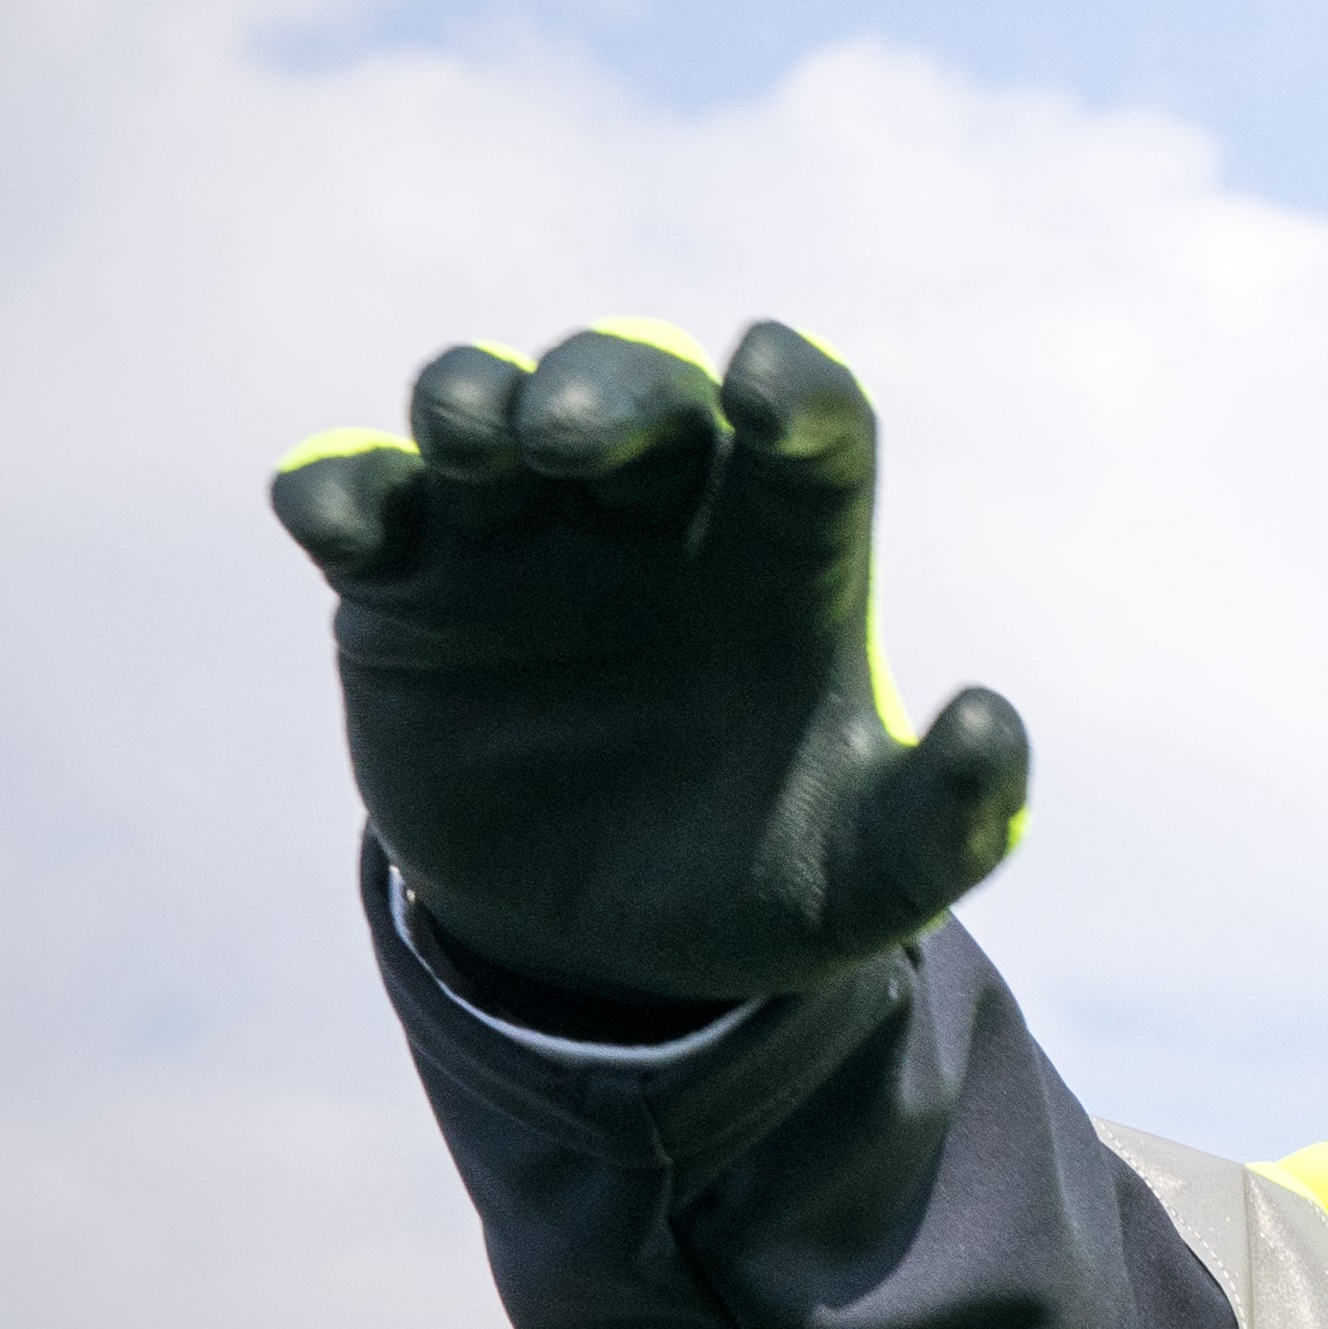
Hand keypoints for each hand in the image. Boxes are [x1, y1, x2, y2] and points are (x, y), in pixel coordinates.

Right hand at [271, 319, 1028, 1002]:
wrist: (607, 949)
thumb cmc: (762, 877)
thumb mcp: (871, 878)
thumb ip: (947, 816)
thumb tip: (991, 722)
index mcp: (786, 559)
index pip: (811, 430)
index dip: (795, 391)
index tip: (771, 379)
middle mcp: (654, 519)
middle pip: (638, 383)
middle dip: (606, 384)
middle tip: (572, 441)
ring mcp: (521, 541)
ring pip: (486, 406)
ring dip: (471, 399)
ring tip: (477, 447)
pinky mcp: (405, 593)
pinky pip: (357, 496)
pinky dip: (337, 483)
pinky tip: (336, 515)